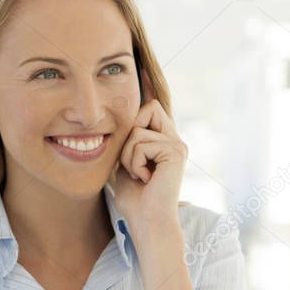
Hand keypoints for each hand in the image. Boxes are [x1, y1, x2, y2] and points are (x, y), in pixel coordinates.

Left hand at [108, 68, 186, 240]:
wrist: (148, 223)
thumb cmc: (134, 200)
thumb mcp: (124, 164)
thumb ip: (125, 142)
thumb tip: (113, 121)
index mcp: (163, 141)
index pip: (152, 106)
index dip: (146, 86)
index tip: (140, 66)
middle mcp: (174, 139)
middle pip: (145, 108)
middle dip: (129, 136)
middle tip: (134, 166)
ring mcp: (177, 144)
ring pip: (138, 128)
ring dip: (128, 154)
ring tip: (139, 175)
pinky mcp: (175, 150)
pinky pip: (141, 141)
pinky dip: (134, 162)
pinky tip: (145, 178)